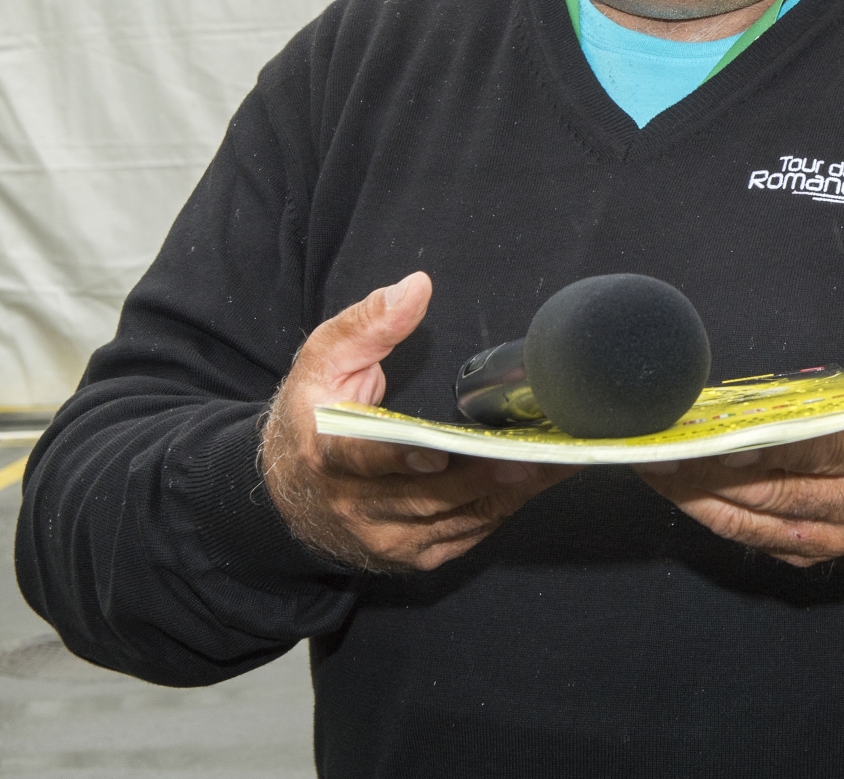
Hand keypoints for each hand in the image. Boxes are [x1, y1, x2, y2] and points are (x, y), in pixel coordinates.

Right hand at [260, 272, 576, 572]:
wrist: (286, 490)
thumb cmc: (312, 414)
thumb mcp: (325, 359)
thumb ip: (369, 323)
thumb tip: (415, 288)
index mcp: (327, 455)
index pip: (364, 460)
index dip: (401, 459)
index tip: (437, 453)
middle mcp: (354, 506)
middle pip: (429, 497)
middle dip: (486, 474)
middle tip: (536, 451)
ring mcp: (385, 538)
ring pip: (457, 518)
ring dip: (510, 492)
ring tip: (557, 461)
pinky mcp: (411, 555)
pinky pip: (466, 534)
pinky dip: (502, 508)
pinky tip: (535, 480)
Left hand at [636, 321, 843, 566]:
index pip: (818, 449)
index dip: (765, 447)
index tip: (716, 438)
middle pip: (771, 490)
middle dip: (707, 471)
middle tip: (657, 446)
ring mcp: (837, 534)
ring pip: (755, 520)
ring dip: (698, 497)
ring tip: (652, 466)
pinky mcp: (818, 549)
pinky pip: (757, 538)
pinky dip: (715, 517)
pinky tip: (679, 490)